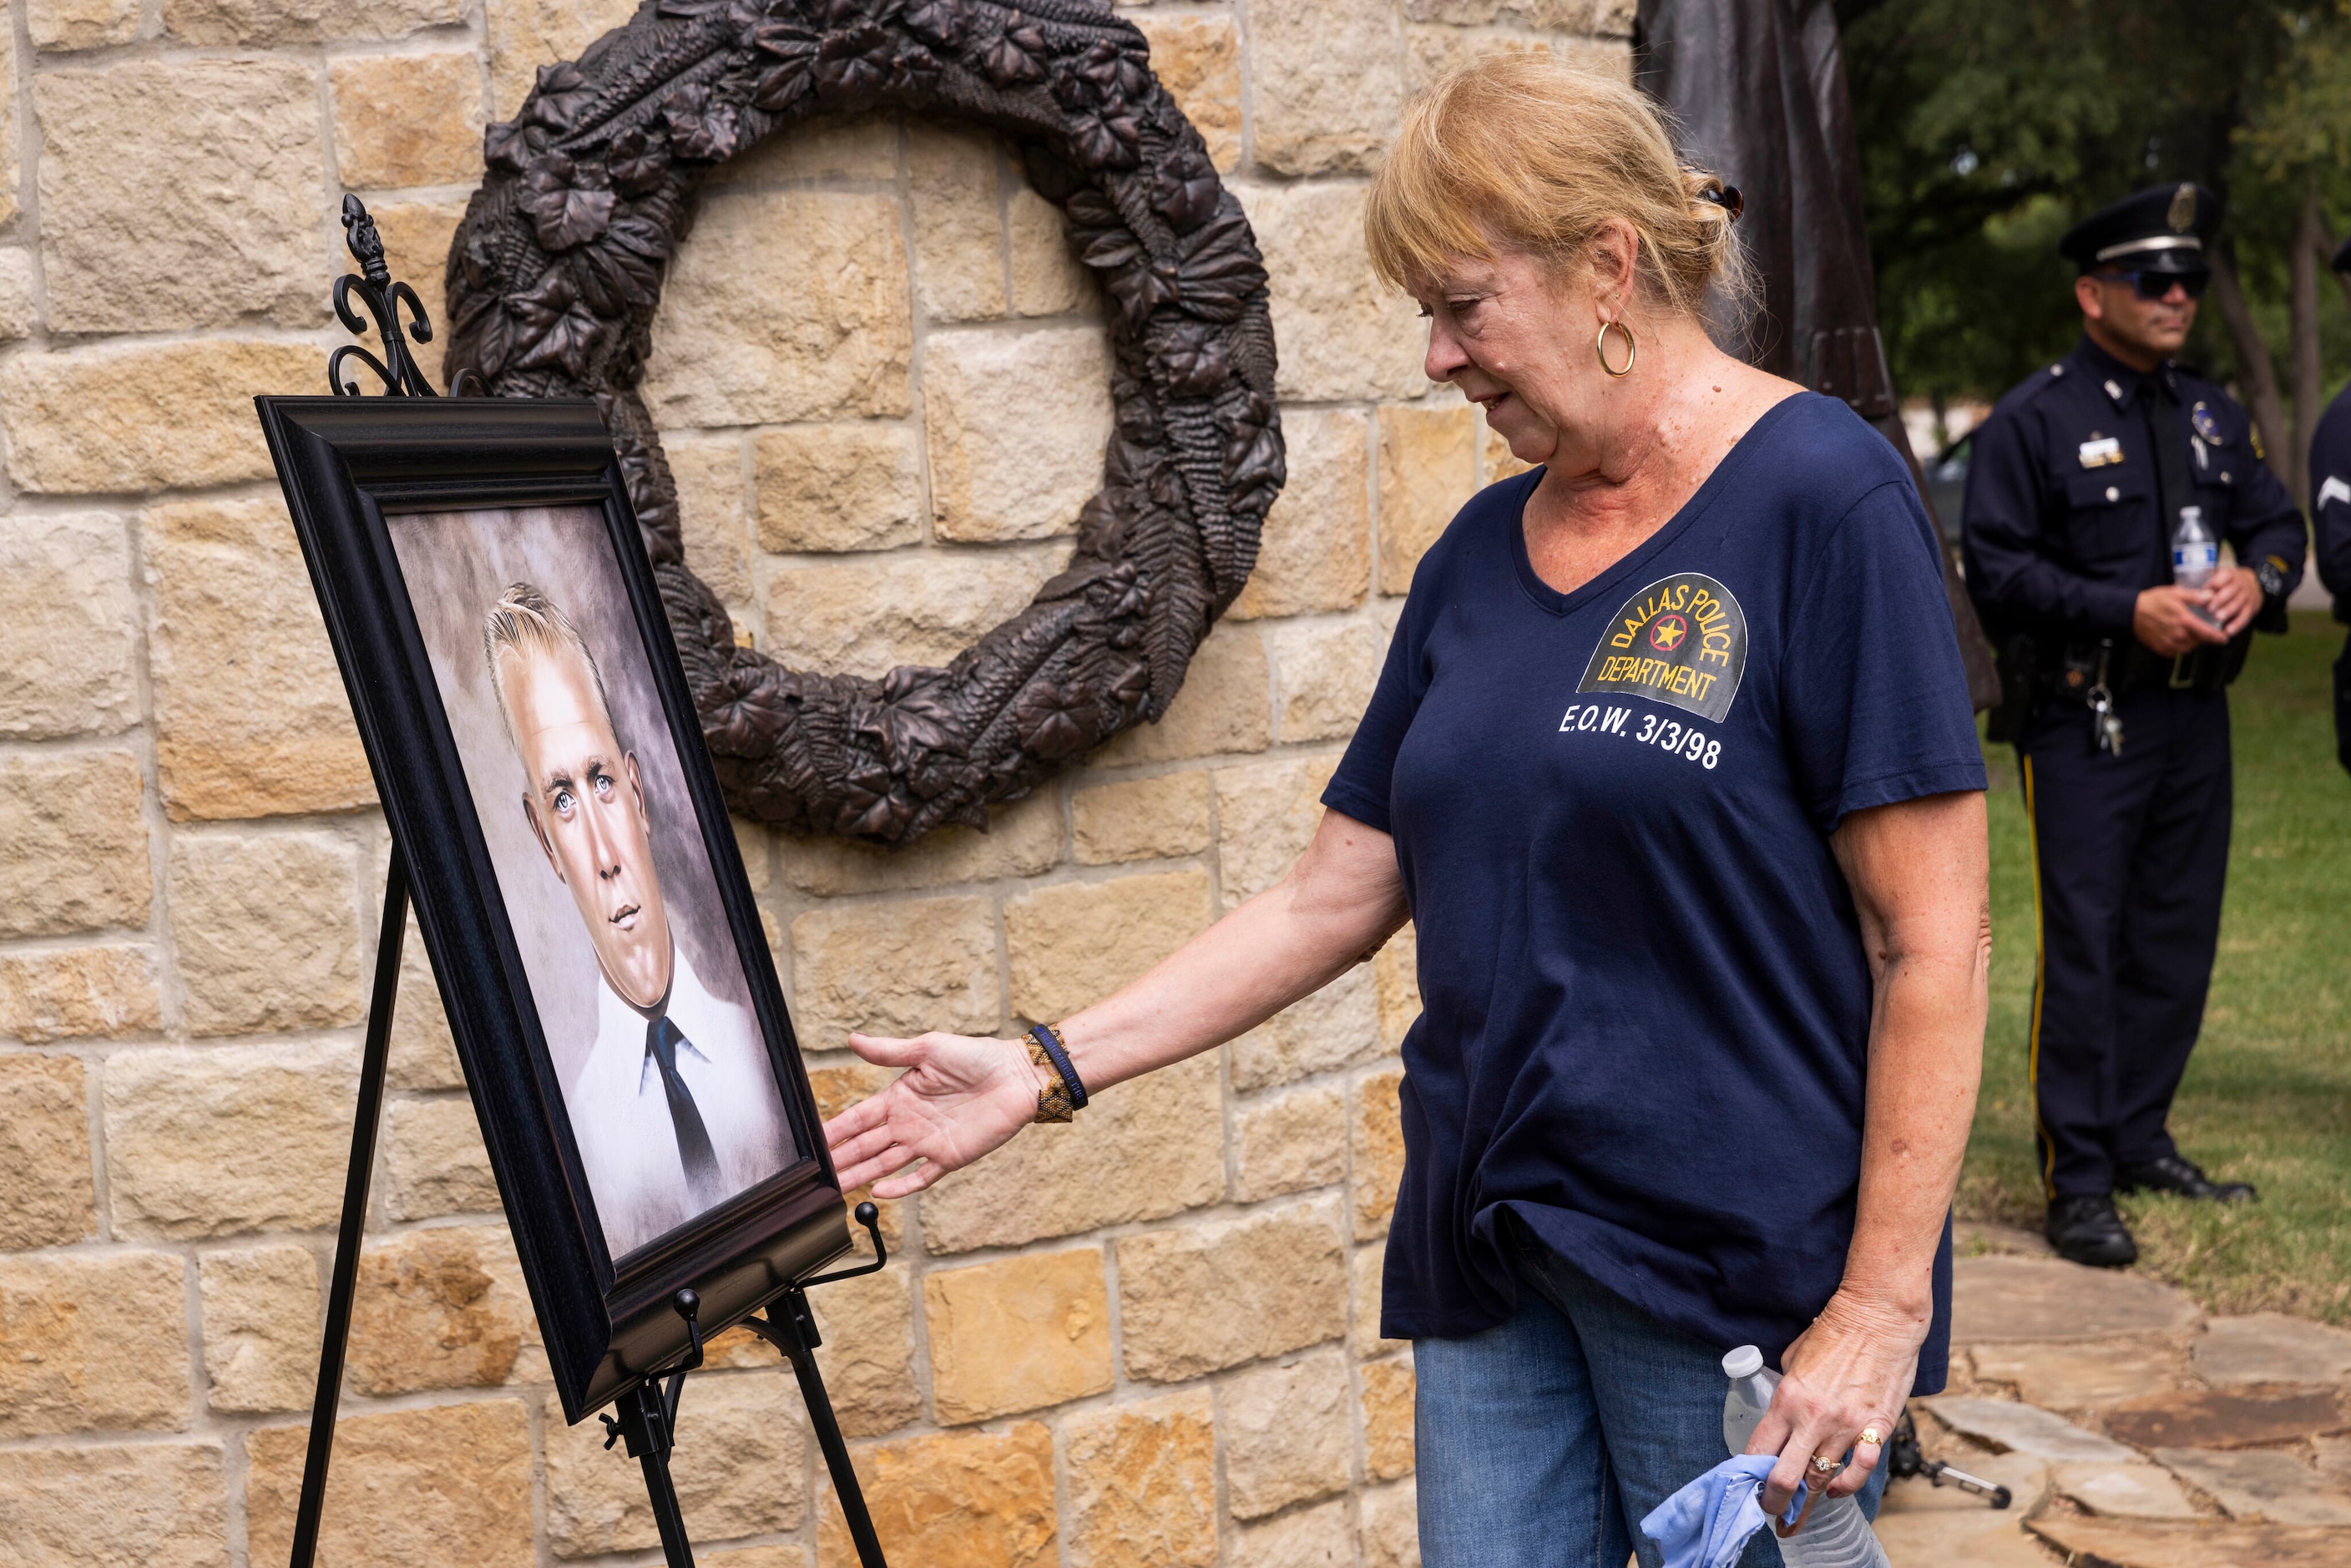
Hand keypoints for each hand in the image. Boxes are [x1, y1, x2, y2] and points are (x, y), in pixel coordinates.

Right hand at [823, 1031, 1047, 1198]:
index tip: (812, 1141)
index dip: (835, 1129)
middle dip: (841, 1159)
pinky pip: (920, 1176)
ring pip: (885, 1164)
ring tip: (836, 1188)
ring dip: (861, 1175)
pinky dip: (901, 1186)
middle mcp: (909, 1123)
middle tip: (815, 1177)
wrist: (1017, 1076)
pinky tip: (879, 1192)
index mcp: (899, 1097)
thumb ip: (889, 1052)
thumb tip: (853, 1040)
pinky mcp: (949, 1157)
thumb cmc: (975, 1056)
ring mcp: (927, 1142)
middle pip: (866, 1146)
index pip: (859, 1118)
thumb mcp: (929, 1048)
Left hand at [1745, 1289, 1928, 1521]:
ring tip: (1801, 1513)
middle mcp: (1813, 1418)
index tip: (1750, 1488)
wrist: (1878, 1316)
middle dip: (1776, 1502)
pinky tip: (1837, 1490)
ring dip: (1810, 1499)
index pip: (1759, 1450)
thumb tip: (1781, 1418)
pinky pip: (1860, 1470)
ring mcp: (1847, 1425)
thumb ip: (1787, 1393)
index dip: (1752, 1477)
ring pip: (1823, 1479)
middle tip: (1774, 1513)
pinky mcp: (1877, 1427)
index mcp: (1787, 1399)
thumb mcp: (1794, 1359)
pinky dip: (1846, 1486)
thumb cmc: (1834, 1332)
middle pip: (1786, 1477)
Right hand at [2133, 585, 2230, 656]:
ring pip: (2189, 647)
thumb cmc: (2153, 600)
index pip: (2207, 633)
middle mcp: (2178, 635)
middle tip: (2202, 629)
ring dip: (2192, 641)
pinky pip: (2177, 651)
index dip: (2218, 637)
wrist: (2131, 612)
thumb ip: (2195, 596)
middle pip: (2199, 641)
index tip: (2224, 638)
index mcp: (2184, 620)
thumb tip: (2211, 597)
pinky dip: (2180, 646)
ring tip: (2189, 632)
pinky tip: (2177, 637)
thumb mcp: (2175, 592)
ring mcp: (2169, 643)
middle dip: (2203, 636)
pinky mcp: (2161, 648)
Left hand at [2200, 564, 2261, 636]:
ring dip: (2228, 611)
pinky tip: (2228, 631)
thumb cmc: (2226, 584)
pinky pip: (2245, 616)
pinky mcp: (2251, 608)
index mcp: (2230, 575)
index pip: (2224, 576)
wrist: (2253, 586)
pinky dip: (2237, 624)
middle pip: (2231, 591)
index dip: (2215, 583)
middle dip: (2220, 599)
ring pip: (2238, 603)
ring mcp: (2247, 596)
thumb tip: (2184, 594)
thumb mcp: (2219, 577)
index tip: (2205, 590)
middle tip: (2209, 608)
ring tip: (2217, 618)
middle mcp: (2240, 584)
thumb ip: (2206, 584)